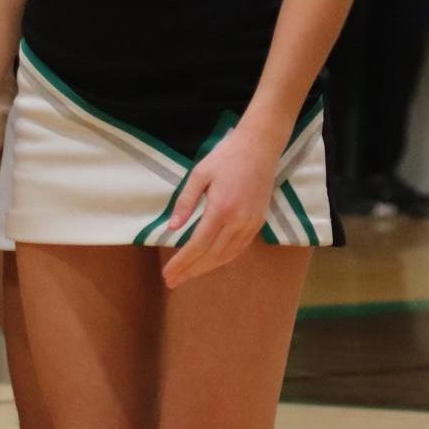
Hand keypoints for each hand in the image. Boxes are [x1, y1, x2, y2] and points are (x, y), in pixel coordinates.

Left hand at [161, 121, 278, 288]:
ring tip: (187, 276)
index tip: (167, 273)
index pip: (198, 245)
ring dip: (206, 269)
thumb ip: (186, 202)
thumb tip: (172, 228)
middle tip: (172, 282)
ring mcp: (251, 224)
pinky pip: (238, 249)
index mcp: (221, 208)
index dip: (182, 262)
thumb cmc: (226, 157)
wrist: (260, 147)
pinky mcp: (258, 222)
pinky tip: (211, 262)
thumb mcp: (200, 173)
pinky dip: (223, 259)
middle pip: (211, 255)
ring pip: (226, 256)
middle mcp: (238, 221)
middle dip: (190, 271)